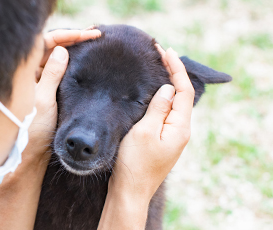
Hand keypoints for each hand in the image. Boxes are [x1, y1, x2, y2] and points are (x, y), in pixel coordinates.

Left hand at [23, 28, 101, 166]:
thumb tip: (62, 50)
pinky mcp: (47, 93)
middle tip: (95, 35)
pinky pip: (60, 72)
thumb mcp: (44, 100)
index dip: (67, 36)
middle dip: (73, 41)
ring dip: (74, 51)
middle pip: (52, 49)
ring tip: (92, 44)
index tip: (88, 35)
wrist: (30, 154)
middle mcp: (30, 74)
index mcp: (25, 72)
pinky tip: (84, 61)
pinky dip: (73, 65)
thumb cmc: (32, 130)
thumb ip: (52, 74)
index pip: (45, 43)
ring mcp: (39, 83)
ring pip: (58, 60)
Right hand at [109, 46, 194, 200]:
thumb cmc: (135, 163)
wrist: (130, 190)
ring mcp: (172, 135)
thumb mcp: (144, 132)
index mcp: (179, 127)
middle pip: (182, 95)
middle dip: (174, 73)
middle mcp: (180, 130)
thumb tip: (168, 88)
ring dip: (168, 84)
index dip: (176, 69)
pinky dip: (162, 98)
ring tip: (158, 67)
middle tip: (160, 55)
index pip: (183, 90)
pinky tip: (153, 92)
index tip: (165, 51)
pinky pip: (166, 113)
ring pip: (174, 104)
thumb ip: (158, 108)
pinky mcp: (163, 139)